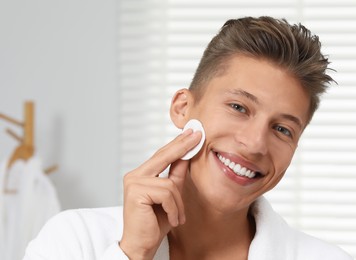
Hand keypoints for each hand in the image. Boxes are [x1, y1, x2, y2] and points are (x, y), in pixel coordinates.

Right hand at [119, 129, 201, 259]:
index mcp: (141, 174)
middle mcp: (134, 176)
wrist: (142, 245)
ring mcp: (133, 183)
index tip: (193, 133)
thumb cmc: (154, 222)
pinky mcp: (136, 193)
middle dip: (183, 147)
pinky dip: (173, 209)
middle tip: (198, 135)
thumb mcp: (171, 195)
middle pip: (164, 157)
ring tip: (176, 216)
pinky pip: (167, 194)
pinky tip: (171, 219)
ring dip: (178, 204)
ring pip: (170, 184)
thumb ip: (176, 175)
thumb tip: (187, 155)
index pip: (162, 155)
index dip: (179, 143)